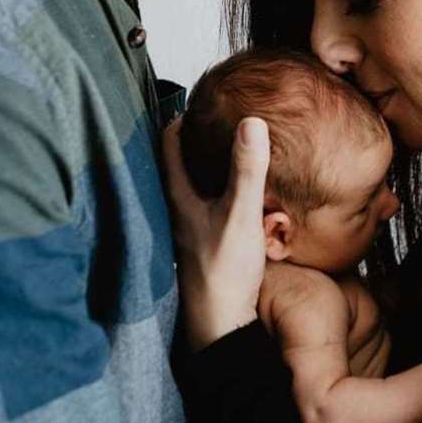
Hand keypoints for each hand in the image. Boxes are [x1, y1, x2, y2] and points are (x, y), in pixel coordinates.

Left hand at [161, 114, 269, 348]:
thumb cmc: (223, 271)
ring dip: (207, 165)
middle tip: (217, 114)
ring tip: (228, 145)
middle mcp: (178, 209)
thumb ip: (247, 170)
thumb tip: (251, 121)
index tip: (201, 98)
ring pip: (194, 184)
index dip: (182, 117)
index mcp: (179, 196)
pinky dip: (218, 188)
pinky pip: (208, 204)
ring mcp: (190, 227)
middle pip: (180, 162)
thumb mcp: (240, 214)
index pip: (170, 142)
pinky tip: (237, 192)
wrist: (220, 324)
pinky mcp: (205, 243)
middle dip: (196, 137)